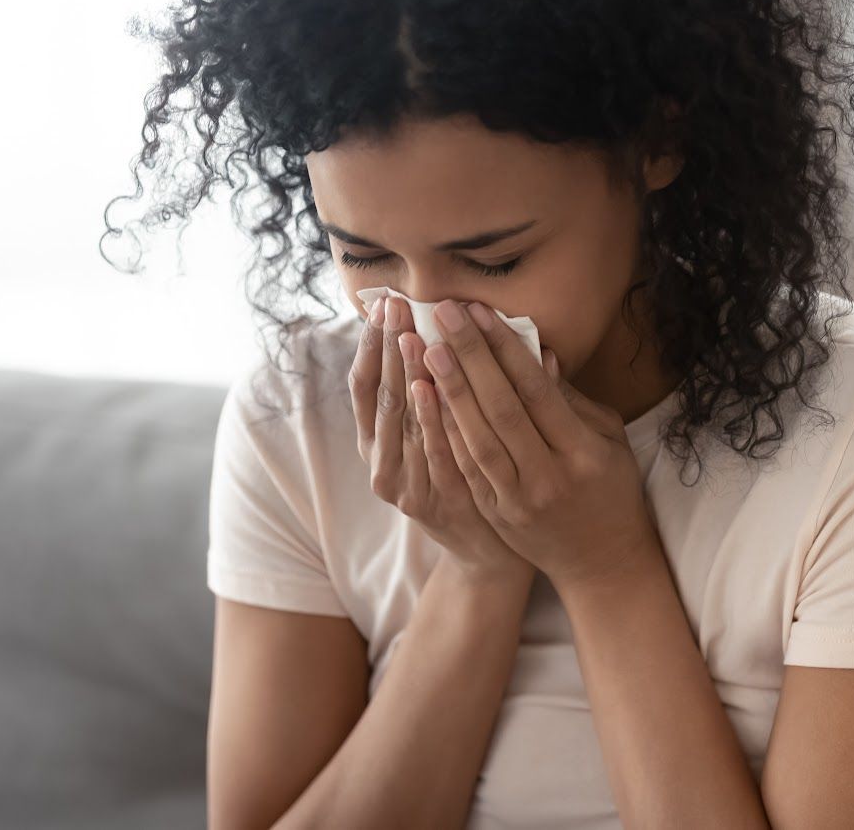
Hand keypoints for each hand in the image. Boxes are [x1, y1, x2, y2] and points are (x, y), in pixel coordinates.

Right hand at [350, 294, 534, 588]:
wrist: (489, 549)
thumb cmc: (471, 476)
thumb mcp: (448, 429)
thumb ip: (446, 384)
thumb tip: (463, 321)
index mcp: (378, 440)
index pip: (364, 382)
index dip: (371, 343)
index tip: (382, 303)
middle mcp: (380, 461)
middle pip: (379, 395)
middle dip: (387, 347)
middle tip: (394, 306)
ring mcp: (401, 485)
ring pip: (400, 422)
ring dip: (404, 375)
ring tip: (409, 335)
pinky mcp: (426, 504)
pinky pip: (427, 452)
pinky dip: (428, 420)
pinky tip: (428, 388)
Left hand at [419, 298, 662, 592]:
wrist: (602, 562)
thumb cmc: (610, 488)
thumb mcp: (607, 439)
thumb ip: (571, 400)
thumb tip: (537, 354)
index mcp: (583, 452)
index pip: (536, 392)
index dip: (506, 350)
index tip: (481, 312)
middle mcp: (549, 477)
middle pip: (501, 409)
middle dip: (469, 357)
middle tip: (443, 316)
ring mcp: (518, 500)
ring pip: (477, 439)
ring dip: (448, 391)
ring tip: (425, 349)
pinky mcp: (495, 513)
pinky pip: (465, 467)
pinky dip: (445, 431)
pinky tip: (425, 399)